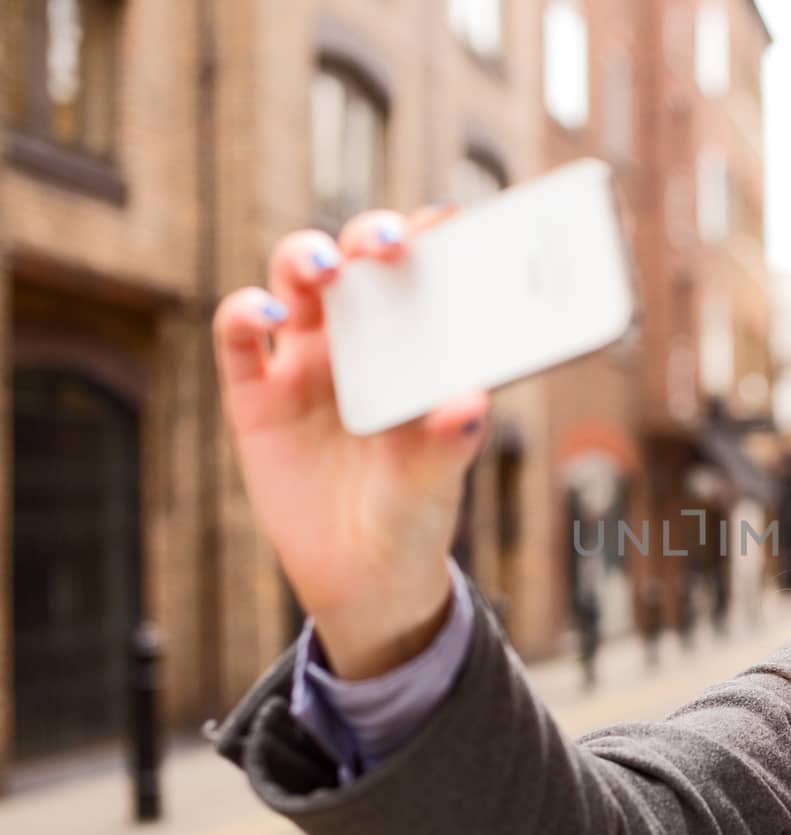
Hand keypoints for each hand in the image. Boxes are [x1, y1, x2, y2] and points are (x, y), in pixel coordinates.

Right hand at [211, 206, 488, 679]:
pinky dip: (246, 311)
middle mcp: (360, 341)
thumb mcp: (434, 483)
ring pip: (294, 282)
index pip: (422, 275)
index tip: (449, 218)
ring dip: (306, 260)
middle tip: (389, 243)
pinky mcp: (256, 396)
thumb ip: (449, 443)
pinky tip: (268, 313)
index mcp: (415, 348)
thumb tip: (473, 403)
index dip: (431, 237)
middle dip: (368, 238)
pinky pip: (239, 337)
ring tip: (328, 268)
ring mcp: (304, 363)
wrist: (362, 581)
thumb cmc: (412, 514)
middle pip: (356, 263)